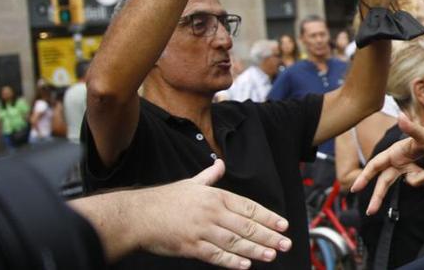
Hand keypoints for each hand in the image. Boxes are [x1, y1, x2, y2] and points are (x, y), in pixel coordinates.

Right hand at [128, 159, 290, 267]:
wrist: (137, 215)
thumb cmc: (164, 199)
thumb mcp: (191, 183)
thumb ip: (210, 175)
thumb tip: (221, 163)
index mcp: (215, 196)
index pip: (249, 207)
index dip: (268, 217)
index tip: (283, 225)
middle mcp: (212, 213)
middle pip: (246, 225)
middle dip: (268, 236)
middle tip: (285, 243)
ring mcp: (202, 230)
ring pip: (235, 241)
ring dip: (255, 249)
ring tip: (272, 255)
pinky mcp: (191, 247)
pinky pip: (215, 255)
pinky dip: (231, 261)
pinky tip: (245, 265)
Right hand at [353, 114, 423, 213]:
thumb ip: (411, 128)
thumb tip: (400, 116)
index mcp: (396, 151)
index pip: (376, 165)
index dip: (365, 177)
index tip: (355, 188)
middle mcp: (400, 160)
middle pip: (384, 181)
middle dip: (378, 196)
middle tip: (370, 211)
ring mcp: (410, 168)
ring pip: (408, 183)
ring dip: (423, 177)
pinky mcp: (420, 174)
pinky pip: (421, 182)